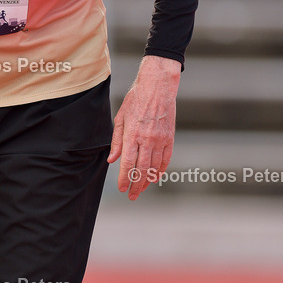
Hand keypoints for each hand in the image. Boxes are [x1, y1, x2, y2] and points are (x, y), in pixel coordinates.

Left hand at [107, 55, 180, 200]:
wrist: (157, 87)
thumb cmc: (136, 99)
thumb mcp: (121, 117)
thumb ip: (117, 140)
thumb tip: (112, 160)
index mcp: (132, 134)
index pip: (127, 163)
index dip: (124, 178)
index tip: (122, 188)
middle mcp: (147, 139)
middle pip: (141, 169)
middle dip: (135, 185)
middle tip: (131, 196)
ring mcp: (160, 140)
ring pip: (154, 167)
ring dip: (147, 181)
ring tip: (141, 189)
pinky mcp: (170, 138)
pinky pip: (166, 159)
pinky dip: (161, 171)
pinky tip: (155, 177)